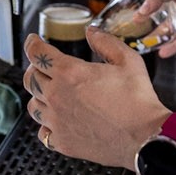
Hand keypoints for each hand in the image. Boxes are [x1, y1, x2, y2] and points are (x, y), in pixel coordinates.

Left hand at [21, 29, 170, 170]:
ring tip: (49, 94)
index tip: (33, 42)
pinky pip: (43, 132)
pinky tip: (55, 121)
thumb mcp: (127, 61)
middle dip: (35, 69)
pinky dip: (46, 125)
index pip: (37, 53)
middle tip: (42, 67)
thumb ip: (105, 42)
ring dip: (39, 97)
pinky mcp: (63, 142)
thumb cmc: (138, 102)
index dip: (32, 44)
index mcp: (70, 73)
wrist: (145, 138)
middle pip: (30, 79)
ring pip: (33, 105)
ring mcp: (57, 121)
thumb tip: (92, 33)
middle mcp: (57, 96)